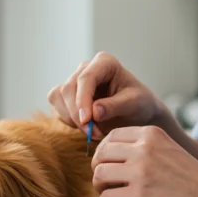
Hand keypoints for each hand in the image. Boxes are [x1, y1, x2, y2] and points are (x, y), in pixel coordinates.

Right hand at [47, 52, 168, 138]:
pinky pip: (57, 106)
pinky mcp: (67, 95)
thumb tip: (94, 111)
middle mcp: (87, 68)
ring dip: (73, 119)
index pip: (86, 78)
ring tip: (94, 132)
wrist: (137, 114)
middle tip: (94, 134)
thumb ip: (115, 106)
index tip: (86, 120)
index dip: (82, 99)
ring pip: (58, 97)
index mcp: (105, 62)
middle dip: (78, 115)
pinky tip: (86, 127)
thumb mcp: (134, 104)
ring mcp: (75, 80)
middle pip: (69, 88)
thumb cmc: (139, 104)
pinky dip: (69, 120)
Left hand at [91, 125, 197, 196]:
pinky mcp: (139, 196)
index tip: (108, 163)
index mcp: (151, 134)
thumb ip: (144, 146)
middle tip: (104, 179)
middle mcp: (143, 149)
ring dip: (99, 185)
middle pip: (101, 154)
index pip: (112, 136)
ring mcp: (140, 172)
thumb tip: (110, 152)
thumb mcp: (168, 148)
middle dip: (98, 167)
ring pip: (99, 174)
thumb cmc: (189, 177)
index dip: (104, 151)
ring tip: (108, 191)